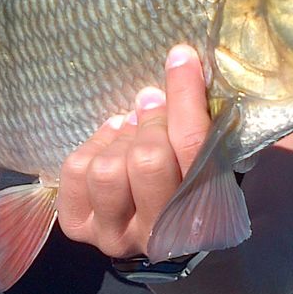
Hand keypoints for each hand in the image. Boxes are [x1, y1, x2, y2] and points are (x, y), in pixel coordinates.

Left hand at [56, 45, 211, 258]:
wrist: (162, 228)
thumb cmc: (195, 181)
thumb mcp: (215, 159)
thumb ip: (209, 124)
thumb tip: (183, 64)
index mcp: (205, 218)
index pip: (192, 148)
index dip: (185, 96)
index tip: (180, 57)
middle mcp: (158, 236)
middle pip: (147, 160)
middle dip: (150, 121)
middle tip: (153, 107)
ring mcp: (114, 236)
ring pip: (107, 169)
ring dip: (121, 138)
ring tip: (132, 130)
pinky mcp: (79, 225)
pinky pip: (78, 170)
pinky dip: (94, 146)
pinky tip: (112, 144)